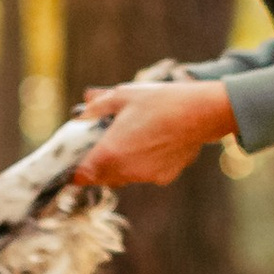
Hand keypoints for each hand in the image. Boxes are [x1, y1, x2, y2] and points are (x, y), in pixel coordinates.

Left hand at [73, 77, 236, 187]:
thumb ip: (97, 107)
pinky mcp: (164, 177)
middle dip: (95, 165)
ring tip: (128, 138)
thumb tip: (80, 111)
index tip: (71, 163)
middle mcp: (126, 171)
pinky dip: (140, 163)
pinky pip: (143, 173)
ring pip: (122, 176)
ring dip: (118, 163)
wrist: (201, 113)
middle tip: (99, 144)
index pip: (79, 176)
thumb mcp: (122, 96)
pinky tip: (151, 142)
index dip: (72, 172)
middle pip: (100, 178)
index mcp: (110, 152)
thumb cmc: (160, 101)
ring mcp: (145, 176)